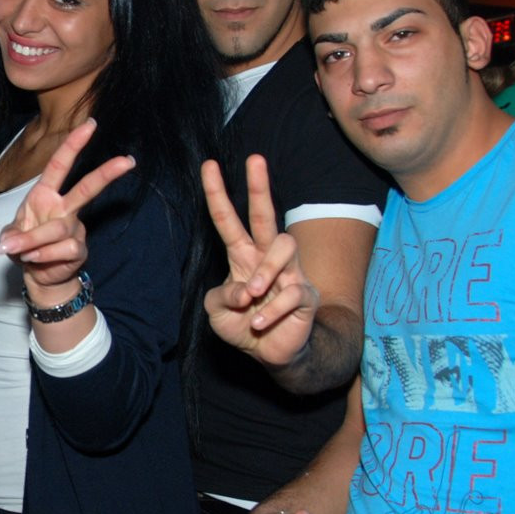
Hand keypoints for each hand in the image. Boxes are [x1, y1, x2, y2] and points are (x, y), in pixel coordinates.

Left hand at [0, 119, 133, 299]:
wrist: (38, 275)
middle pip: (87, 188)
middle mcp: (64, 208)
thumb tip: (10, 243)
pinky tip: (35, 259)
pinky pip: (64, 248)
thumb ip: (12, 236)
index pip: (60, 165)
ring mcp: (74, 228)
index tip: (90, 125)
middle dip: (106, 173)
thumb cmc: (26, 246)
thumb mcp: (11, 236)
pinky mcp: (79, 249)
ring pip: (60, 228)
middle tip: (127, 160)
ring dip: (35, 240)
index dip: (73, 145)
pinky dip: (43, 255)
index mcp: (46, 195)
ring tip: (23, 251)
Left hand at [202, 155, 319, 366]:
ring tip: (251, 295)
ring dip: (264, 272)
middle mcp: (266, 258)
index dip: (218, 193)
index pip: (228, 220)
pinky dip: (270, 311)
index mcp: (242, 256)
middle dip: (259, 186)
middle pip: (266, 215)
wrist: (271, 354)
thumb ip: (221, 297)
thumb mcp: (217, 312)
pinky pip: (292, 292)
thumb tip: (242, 288)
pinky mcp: (305, 294)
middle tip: (255, 159)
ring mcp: (290, 272)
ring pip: (285, 246)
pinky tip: (259, 322)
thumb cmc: (243, 325)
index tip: (209, 165)